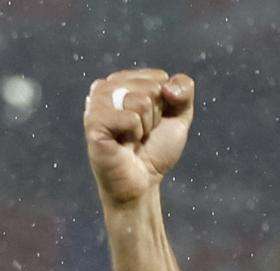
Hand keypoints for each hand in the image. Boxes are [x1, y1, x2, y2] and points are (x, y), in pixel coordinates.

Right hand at [84, 70, 195, 207]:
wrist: (143, 180)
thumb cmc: (156, 148)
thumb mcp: (178, 116)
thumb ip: (183, 91)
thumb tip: (167, 85)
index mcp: (124, 81)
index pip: (160, 78)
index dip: (166, 104)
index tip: (154, 121)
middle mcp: (107, 86)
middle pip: (152, 88)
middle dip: (156, 116)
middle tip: (142, 132)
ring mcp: (96, 102)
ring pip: (141, 100)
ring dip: (146, 126)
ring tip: (132, 137)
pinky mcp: (93, 121)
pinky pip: (130, 118)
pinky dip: (135, 134)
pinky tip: (122, 142)